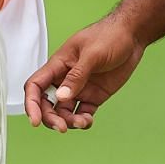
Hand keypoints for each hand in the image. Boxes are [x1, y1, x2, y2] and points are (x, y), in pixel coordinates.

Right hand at [22, 15, 145, 132]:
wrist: (132, 36)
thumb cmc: (110, 36)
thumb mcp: (92, 54)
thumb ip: (77, 76)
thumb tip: (62, 96)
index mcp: (58, 65)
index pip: (36, 86)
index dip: (32, 104)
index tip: (36, 120)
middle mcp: (65, 79)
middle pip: (48, 104)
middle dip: (51, 118)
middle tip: (62, 127)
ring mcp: (79, 88)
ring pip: (64, 112)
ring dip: (69, 121)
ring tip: (82, 122)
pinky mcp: (93, 95)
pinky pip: (82, 113)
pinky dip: (83, 120)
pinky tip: (88, 120)